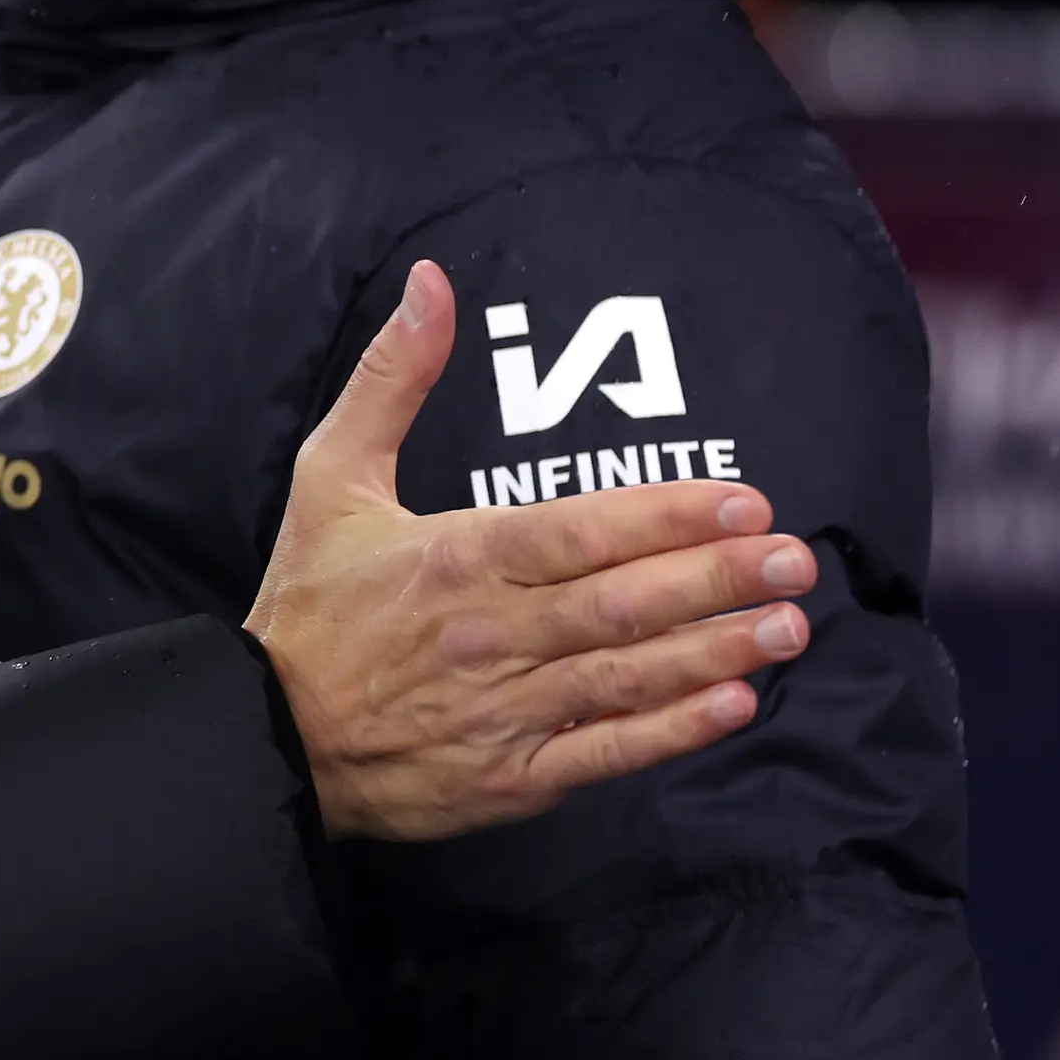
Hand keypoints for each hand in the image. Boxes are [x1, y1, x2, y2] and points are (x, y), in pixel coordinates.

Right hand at [246, 262, 814, 842]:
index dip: (663, 517)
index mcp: (454, 556)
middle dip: (716, 579)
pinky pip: (603, 752)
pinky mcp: (510, 776)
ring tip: (789, 628)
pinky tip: (732, 705)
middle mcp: (488, 633)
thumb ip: (391, 379)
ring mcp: (503, 709)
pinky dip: (669, 731)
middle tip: (795, 559)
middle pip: (618, 602)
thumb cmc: (308, 601)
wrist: (264, 736)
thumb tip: (430, 283)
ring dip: (714, 650)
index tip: (742, 500)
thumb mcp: (331, 475)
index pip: (575, 531)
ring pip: (625, 675)